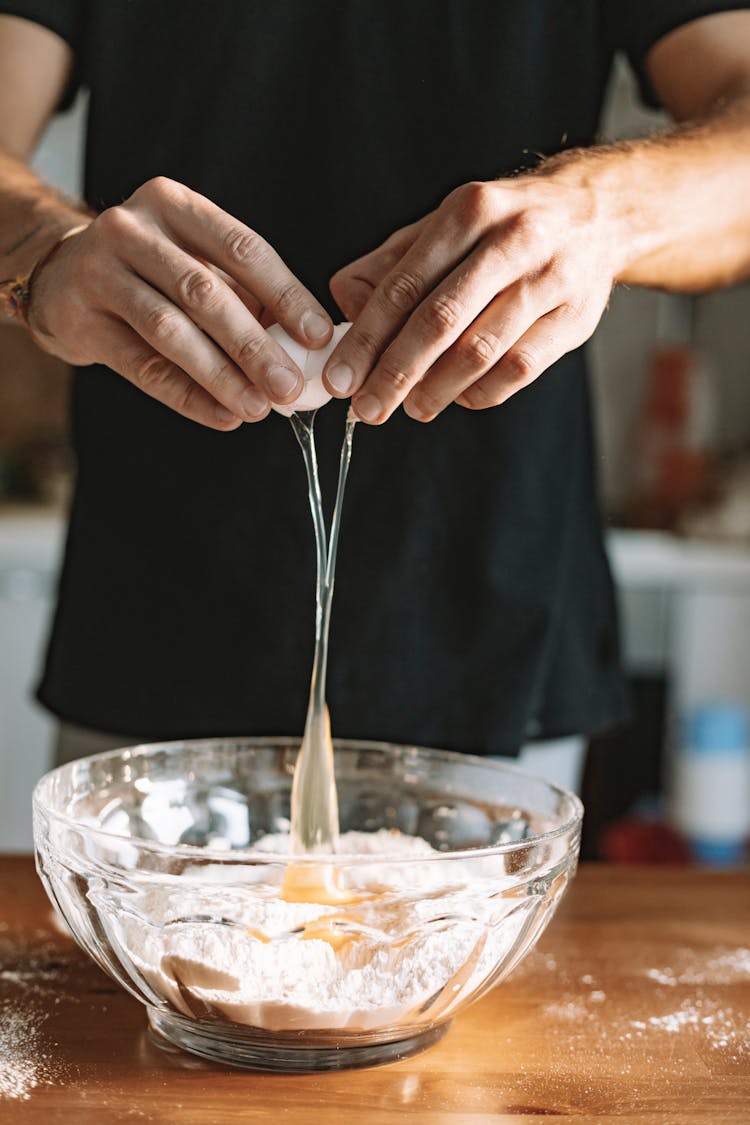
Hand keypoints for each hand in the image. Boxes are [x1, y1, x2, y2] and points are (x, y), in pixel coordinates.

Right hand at [27, 177, 332, 428]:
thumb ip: (244, 296)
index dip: (285, 295)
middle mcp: (133, 229)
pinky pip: (141, 366)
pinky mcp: (77, 318)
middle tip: (290, 388)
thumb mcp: (194, 263)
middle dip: (254, 346)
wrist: (57, 273)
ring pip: (171, 330)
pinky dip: (186, 396)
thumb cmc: (149, 271)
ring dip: (221, 376)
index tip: (318, 338)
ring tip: (258, 409)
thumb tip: (303, 349)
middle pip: (206, 293)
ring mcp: (98, 270)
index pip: (243, 249)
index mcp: (175, 205)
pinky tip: (221, 416)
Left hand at [323, 171, 619, 422]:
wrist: (597, 214)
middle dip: (396, 372)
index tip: (340, 379)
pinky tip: (460, 397)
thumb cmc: (500, 228)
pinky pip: (520, 369)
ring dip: (438, 389)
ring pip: (482, 350)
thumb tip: (346, 313)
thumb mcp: (442, 226)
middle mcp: (512, 239)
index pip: (404, 285)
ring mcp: (550, 279)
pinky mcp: (576, 317)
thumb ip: (389, 267)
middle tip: (368, 409)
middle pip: (441, 320)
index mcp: (468, 211)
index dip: (366, 338)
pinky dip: (483, 391)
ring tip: (412, 408)